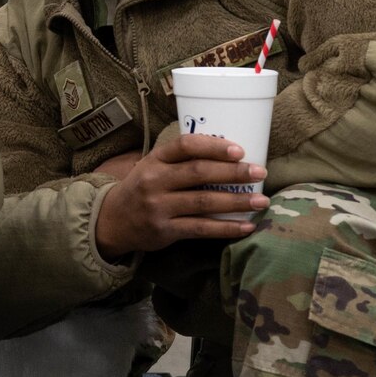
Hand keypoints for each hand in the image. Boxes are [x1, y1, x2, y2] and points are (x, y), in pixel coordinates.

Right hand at [92, 133, 267, 260]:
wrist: (113, 220)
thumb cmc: (143, 188)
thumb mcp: (154, 166)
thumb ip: (182, 160)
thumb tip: (231, 154)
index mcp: (155, 159)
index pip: (185, 146)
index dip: (213, 146)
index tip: (239, 150)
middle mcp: (154, 181)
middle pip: (198, 173)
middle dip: (233, 172)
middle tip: (260, 173)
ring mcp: (159, 207)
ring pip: (204, 202)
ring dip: (236, 201)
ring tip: (261, 200)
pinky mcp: (165, 230)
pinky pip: (201, 228)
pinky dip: (226, 228)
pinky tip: (246, 226)